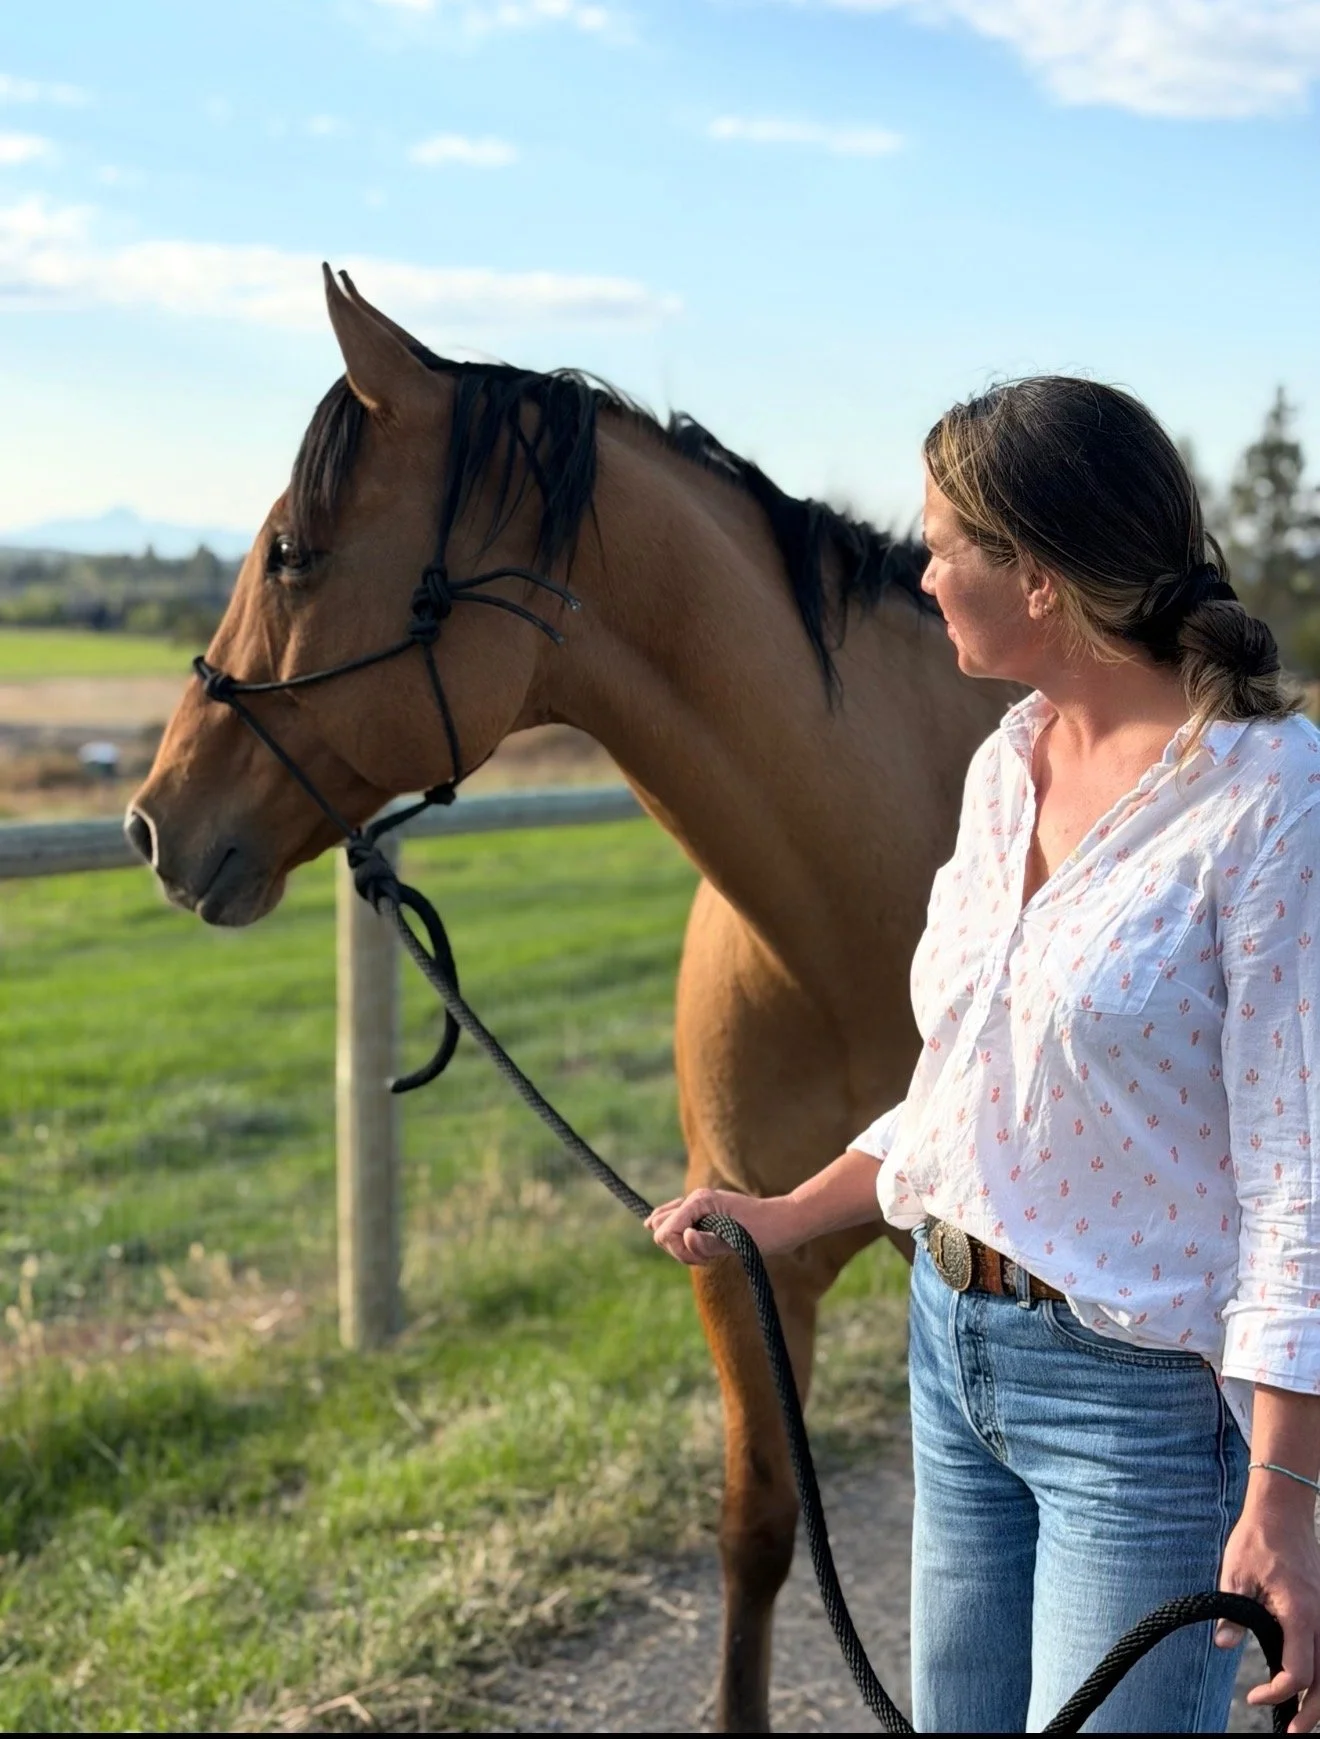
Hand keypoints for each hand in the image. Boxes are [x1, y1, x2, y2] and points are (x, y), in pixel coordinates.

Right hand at [645, 1188, 802, 1266]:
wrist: (783, 1222)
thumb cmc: (764, 1231)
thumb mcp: (738, 1241)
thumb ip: (709, 1242)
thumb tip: (686, 1237)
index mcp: (700, 1201)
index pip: (665, 1230)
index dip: (679, 1250)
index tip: (704, 1258)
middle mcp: (695, 1199)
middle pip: (661, 1227)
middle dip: (677, 1248)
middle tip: (705, 1256)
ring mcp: (698, 1206)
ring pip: (665, 1226)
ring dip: (680, 1246)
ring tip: (706, 1253)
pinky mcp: (702, 1214)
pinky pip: (676, 1224)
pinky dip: (682, 1241)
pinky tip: (696, 1247)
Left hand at [1215, 1489, 1319, 1732]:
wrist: (1283, 1510)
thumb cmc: (1257, 1539)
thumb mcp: (1235, 1574)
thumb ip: (1232, 1613)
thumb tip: (1222, 1645)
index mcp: (1300, 1614)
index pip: (1299, 1673)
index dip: (1279, 1693)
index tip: (1254, 1697)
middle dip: (1313, 1713)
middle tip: (1293, 1733)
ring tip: (1304, 1719)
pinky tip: (1313, 1685)